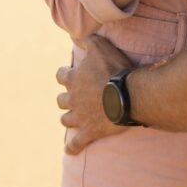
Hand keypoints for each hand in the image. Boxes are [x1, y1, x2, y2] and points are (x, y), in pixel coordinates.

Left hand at [56, 35, 131, 154]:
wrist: (126, 95)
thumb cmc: (114, 70)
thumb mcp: (101, 47)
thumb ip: (89, 41)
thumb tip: (80, 37)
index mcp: (73, 79)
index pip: (60, 76)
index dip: (64, 74)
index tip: (69, 73)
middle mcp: (73, 99)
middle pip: (61, 100)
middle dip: (65, 98)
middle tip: (74, 97)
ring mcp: (80, 117)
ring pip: (66, 120)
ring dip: (68, 118)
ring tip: (72, 118)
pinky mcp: (89, 131)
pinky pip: (76, 143)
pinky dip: (72, 147)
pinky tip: (70, 150)